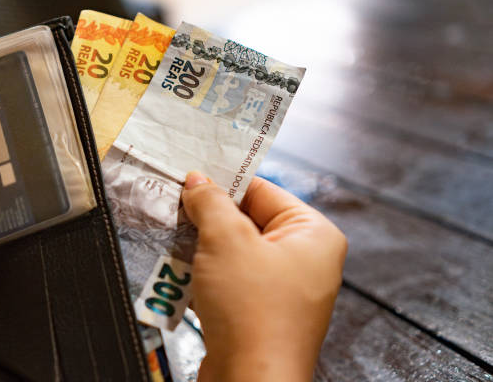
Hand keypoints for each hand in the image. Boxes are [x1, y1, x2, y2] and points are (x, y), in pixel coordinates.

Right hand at [182, 172, 346, 381]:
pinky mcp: (262, 312)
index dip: (225, 182)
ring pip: (236, 252)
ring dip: (204, 248)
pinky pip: (232, 280)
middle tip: (180, 208)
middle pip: (248, 221)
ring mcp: (285, 289)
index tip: (195, 177)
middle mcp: (305, 261)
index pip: (264, 190)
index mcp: (314, 235)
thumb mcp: (226, 241)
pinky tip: (186, 275)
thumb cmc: (255, 317)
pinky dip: (208, 275)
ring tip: (179, 242)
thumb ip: (210, 203)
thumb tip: (199, 184)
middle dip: (211, 219)